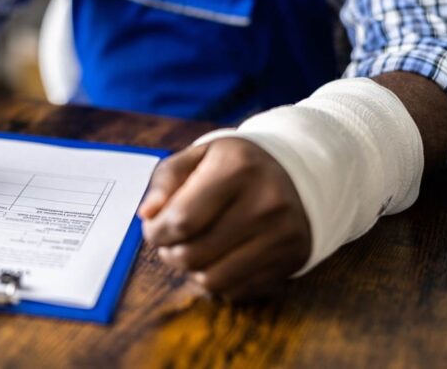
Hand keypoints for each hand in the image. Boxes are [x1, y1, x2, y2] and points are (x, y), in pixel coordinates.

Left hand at [138, 138, 310, 300]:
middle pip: (193, 254)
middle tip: (171, 240)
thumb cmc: (235, 165)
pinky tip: (218, 259)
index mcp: (238, 168)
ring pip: (212, 280)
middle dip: (169, 252)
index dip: (156, 232)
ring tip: (191, 250)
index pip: (182, 220)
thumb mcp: (199, 155)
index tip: (154, 227)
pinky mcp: (291, 260)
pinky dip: (217, 282)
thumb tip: (147, 214)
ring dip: (190, 271)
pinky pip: (236, 291)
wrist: (299, 173)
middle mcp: (266, 203)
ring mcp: (282, 235)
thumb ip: (166, 180)